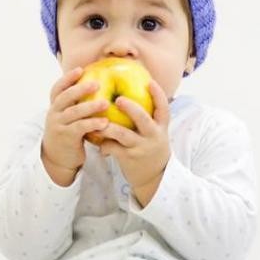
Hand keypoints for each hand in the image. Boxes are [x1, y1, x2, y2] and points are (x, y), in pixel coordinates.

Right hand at [40, 67, 109, 186]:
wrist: (57, 158)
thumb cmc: (68, 133)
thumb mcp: (68, 117)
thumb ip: (76, 104)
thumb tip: (96, 85)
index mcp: (55, 106)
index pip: (57, 88)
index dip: (67, 78)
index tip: (80, 69)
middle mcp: (54, 113)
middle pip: (65, 97)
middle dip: (81, 89)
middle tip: (97, 84)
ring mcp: (58, 125)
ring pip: (74, 112)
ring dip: (90, 106)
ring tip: (105, 103)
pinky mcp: (66, 137)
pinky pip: (80, 128)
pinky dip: (92, 124)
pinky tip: (105, 122)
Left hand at [96, 80, 170, 206]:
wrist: (154, 178)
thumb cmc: (150, 149)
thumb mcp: (155, 134)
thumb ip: (148, 118)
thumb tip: (131, 94)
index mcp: (161, 127)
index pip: (163, 108)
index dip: (158, 94)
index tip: (150, 81)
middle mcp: (153, 136)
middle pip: (143, 119)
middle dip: (130, 108)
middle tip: (119, 99)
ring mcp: (141, 148)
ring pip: (122, 134)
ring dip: (108, 126)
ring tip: (98, 120)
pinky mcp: (129, 159)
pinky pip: (112, 148)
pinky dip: (103, 143)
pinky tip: (96, 142)